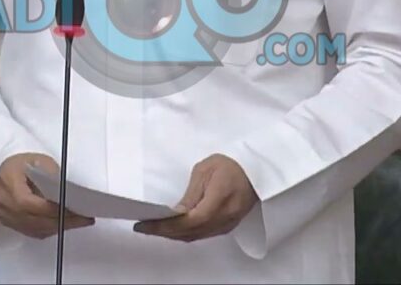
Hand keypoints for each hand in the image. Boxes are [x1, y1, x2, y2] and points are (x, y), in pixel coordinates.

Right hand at [0, 153, 94, 238]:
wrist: (1, 169)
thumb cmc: (19, 163)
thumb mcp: (38, 160)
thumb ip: (52, 175)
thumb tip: (69, 192)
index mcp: (7, 182)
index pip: (29, 203)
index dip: (51, 209)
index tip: (73, 210)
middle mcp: (2, 202)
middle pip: (33, 219)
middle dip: (61, 221)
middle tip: (83, 219)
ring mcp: (3, 214)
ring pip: (33, 228)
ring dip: (57, 227)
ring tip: (78, 222)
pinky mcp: (8, 222)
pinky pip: (30, 231)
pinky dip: (48, 229)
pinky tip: (62, 225)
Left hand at [134, 154, 257, 241]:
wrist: (257, 170)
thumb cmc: (232, 164)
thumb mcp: (206, 170)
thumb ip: (191, 194)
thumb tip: (176, 213)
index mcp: (219, 200)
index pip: (189, 221)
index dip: (165, 226)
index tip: (145, 224)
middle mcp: (225, 218)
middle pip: (190, 233)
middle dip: (164, 232)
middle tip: (144, 227)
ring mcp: (227, 224)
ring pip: (196, 236)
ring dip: (174, 235)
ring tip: (155, 228)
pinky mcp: (228, 225)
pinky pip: (203, 235)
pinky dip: (186, 233)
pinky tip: (175, 228)